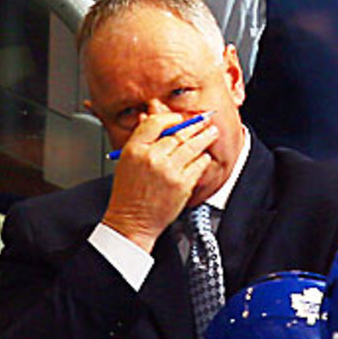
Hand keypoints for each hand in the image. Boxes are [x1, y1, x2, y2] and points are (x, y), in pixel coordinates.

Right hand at [101, 111, 218, 251]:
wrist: (133, 221)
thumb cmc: (128, 194)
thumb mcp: (125, 162)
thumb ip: (140, 140)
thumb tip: (148, 118)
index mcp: (135, 149)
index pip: (155, 123)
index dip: (171, 117)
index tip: (180, 117)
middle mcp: (152, 157)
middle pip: (178, 134)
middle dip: (195, 125)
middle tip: (205, 120)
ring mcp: (168, 170)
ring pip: (191, 147)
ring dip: (204, 138)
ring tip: (212, 133)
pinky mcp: (182, 184)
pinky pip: (197, 165)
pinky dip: (202, 159)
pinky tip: (204, 157)